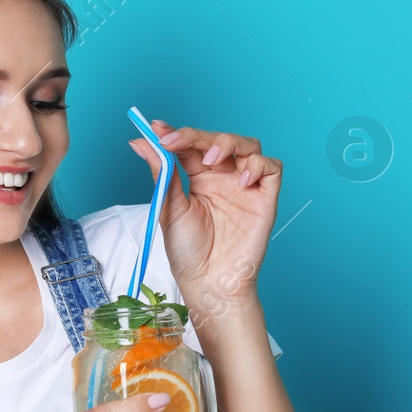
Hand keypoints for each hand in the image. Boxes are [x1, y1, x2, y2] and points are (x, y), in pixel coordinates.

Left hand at [126, 120, 281, 304]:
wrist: (208, 282)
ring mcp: (246, 186)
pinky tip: (240, 180)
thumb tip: (140, 141)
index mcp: (201, 178)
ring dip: (229, 143)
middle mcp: (225, 178)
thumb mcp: (169, 207)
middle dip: (198, 136)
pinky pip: (271, 168)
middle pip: (220, 139)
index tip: (157, 129)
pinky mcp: (265, 198)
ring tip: (211, 160)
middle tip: (177, 142)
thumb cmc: (189, 252)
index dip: (177, 133)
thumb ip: (161, 172)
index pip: (192, 145)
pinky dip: (257, 165)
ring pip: (248, 145)